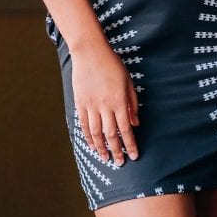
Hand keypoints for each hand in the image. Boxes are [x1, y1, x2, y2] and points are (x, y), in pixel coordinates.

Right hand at [71, 42, 139, 164]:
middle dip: (117, 151)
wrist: (90, 53)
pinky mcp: (80, 103)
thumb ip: (132, 104)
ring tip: (105, 159)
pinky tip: (92, 146)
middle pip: (111, 135)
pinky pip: (84, 125)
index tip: (134, 155)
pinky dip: (88, 138)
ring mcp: (90, 106)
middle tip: (120, 163)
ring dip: (101, 148)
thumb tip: (135, 123)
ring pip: (96, 133)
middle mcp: (104, 106)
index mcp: (119, 101)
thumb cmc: (113, 65)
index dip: (130, 144)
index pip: (126, 129)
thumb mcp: (128, 82)